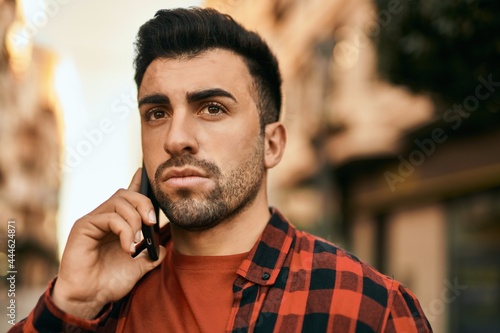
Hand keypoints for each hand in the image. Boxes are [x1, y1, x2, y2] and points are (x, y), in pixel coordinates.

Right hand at [52, 168, 165, 318]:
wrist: (90, 298)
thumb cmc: (110, 282)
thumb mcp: (139, 266)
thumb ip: (151, 255)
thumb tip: (164, 247)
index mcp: (117, 223)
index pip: (127, 197)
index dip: (137, 183)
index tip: (144, 172)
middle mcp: (104, 218)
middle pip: (126, 194)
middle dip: (144, 204)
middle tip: (152, 223)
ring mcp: (93, 220)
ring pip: (119, 202)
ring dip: (135, 221)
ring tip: (136, 244)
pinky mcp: (84, 226)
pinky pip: (109, 217)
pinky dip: (124, 230)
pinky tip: (126, 247)